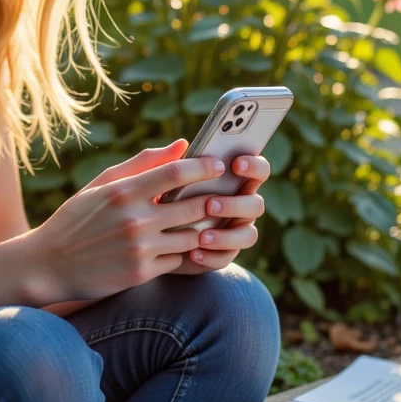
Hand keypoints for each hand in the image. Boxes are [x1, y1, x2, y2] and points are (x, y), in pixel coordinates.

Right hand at [26, 140, 263, 304]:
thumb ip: (143, 163)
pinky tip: (186, 246)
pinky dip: (185, 253)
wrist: (49, 264)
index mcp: (123, 191)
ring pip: (191, 237)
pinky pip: (178, 260)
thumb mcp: (101, 184)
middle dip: (214, 200)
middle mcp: (134, 219)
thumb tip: (182, 145)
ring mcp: (139, 249)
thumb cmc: (77, 219)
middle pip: (193, 206)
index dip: (203, 167)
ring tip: (212, 220)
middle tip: (226, 194)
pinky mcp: (141, 274)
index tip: (219, 165)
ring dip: (204, 229)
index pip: (175, 173)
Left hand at [161, 139, 269, 275]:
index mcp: (233, 181)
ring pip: (248, 234)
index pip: (257, 170)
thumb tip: (181, 144)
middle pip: (256, 204)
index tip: (235, 163)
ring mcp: (233, 230)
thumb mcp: (157, 179)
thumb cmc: (157, 197)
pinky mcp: (222, 253)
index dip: (254, 166)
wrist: (143, 235)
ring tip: (202, 236)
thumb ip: (170, 162)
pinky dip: (212, 255)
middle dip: (236, 204)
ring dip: (228, 235)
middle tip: (210, 204)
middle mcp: (239, 205)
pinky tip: (193, 252)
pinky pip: (227, 257)